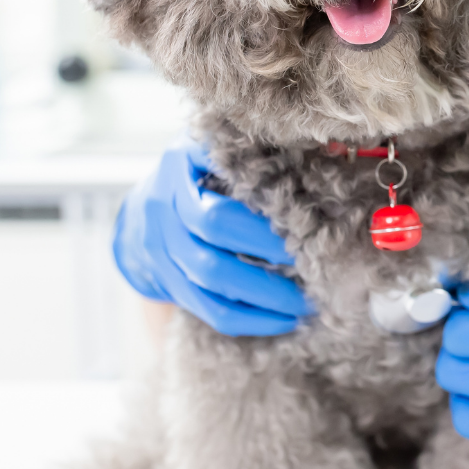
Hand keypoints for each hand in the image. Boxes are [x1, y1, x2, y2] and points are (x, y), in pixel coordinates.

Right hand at [113, 141, 312, 335]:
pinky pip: (208, 309)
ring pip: (210, 277)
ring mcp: (160, 248)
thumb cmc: (197, 175)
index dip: (261, 201)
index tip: (303, 217)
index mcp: (180, 163)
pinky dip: (249, 319)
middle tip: (314, 259)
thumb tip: (329, 148)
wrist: (140, 214)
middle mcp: (164, 205)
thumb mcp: (216, 149)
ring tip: (309, 300)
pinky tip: (285, 320)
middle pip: (214, 228)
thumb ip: (256, 148)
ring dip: (265, 293)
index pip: (220, 177)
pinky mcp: (168, 285)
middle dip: (268, 247)